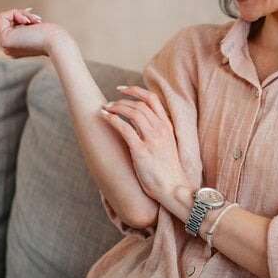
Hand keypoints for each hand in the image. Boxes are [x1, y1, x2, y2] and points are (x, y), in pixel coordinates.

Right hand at [0, 8, 66, 57]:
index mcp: (16, 49)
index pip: (10, 26)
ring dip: (22, 13)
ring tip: (35, 21)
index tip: (35, 19)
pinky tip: (28, 21)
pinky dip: (16, 13)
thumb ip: (26, 28)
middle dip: (23, 14)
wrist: (56, 43)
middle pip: (7, 21)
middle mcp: (8, 49)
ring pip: (5, 17)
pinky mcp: (5, 40)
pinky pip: (2, 16)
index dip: (21, 17)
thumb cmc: (52, 36)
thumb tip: (20, 20)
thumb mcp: (36, 29)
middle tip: (37, 20)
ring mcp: (5, 46)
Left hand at [100, 86, 189, 204]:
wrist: (172, 188)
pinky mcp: (142, 151)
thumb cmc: (166, 169)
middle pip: (139, 104)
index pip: (152, 99)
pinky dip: (113, 120)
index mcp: (167, 126)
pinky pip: (125, 129)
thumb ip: (157, 130)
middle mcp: (161, 129)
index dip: (135, 90)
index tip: (121, 89)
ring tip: (105, 109)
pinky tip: (104, 117)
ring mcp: (152, 140)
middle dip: (121, 100)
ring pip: (133, 113)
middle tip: (108, 103)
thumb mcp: (167, 144)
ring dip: (116, 107)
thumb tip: (140, 121)